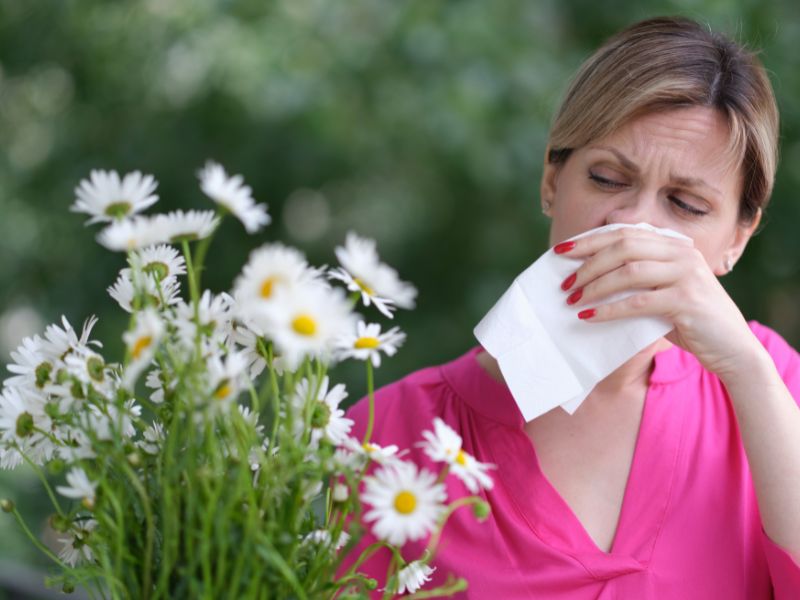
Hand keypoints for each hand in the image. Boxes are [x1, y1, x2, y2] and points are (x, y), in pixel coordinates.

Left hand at [556, 227, 758, 377]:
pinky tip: (589, 317)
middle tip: (564, 282)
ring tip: (572, 299)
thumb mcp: (663, 292)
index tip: (561, 251)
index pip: (624, 232)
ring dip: (595, 286)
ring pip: (629, 271)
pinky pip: (638, 302)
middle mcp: (682, 254)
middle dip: (588, 263)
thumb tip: (588, 276)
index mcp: (674, 246)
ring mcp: (687, 275)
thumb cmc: (690, 322)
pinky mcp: (687, 300)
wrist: (733, 349)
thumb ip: (638, 279)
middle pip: (623, 247)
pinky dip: (609, 309)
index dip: (589, 240)